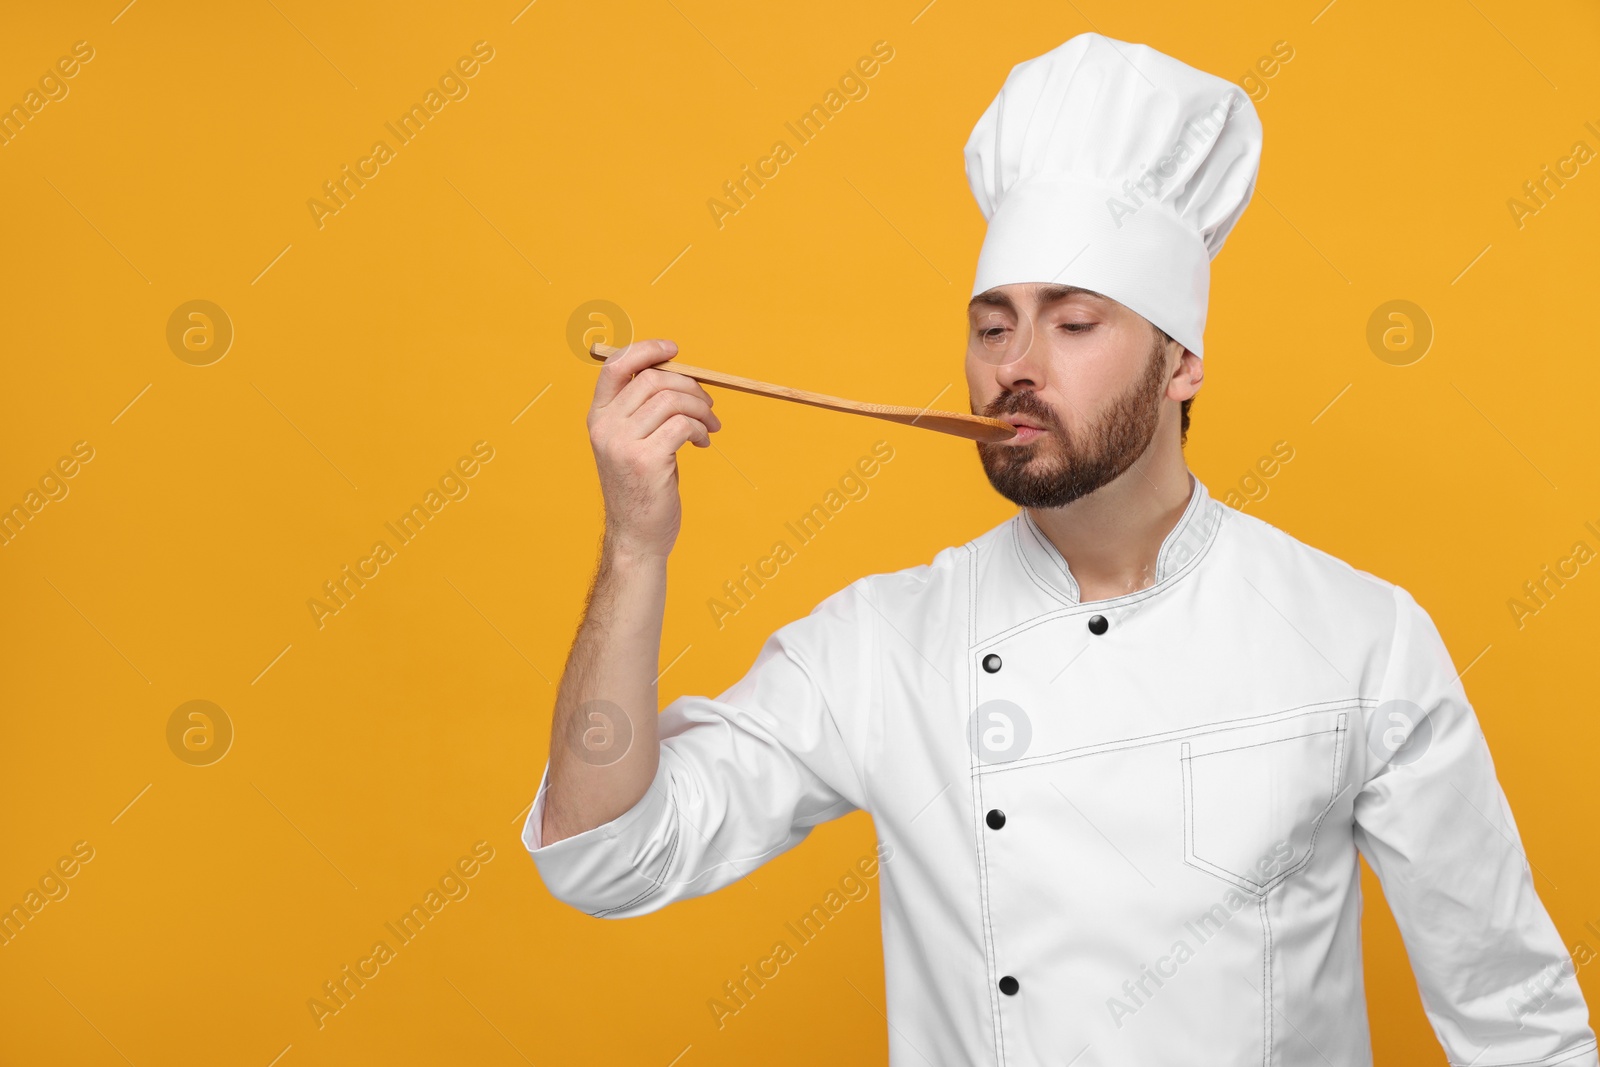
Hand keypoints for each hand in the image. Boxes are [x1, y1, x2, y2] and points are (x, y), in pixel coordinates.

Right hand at [586, 338, 721, 560]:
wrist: (637, 536)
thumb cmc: (642, 488)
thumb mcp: (632, 443)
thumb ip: (643, 411)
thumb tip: (679, 375)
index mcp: (598, 418)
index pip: (614, 366)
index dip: (646, 350)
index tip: (674, 350)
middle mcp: (605, 427)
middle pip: (652, 379)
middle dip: (689, 385)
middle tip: (708, 404)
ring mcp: (622, 444)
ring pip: (672, 400)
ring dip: (701, 408)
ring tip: (710, 426)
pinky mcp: (646, 460)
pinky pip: (683, 425)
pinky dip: (701, 429)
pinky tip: (703, 442)